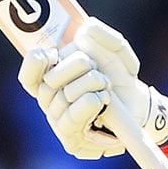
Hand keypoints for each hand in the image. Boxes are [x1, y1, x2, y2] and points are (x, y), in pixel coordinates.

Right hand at [18, 18, 167, 158]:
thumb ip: (105, 35)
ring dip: (89, 85)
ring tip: (105, 86)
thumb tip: (86, 28)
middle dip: (76, 67)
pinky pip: (71, 118)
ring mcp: (59, 121)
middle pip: (48, 82)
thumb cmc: (120, 76)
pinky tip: (101, 99)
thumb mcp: (118, 51)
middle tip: (95, 67)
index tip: (49, 53)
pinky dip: (89, 103)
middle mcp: (51, 101)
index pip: (29, 76)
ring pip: (63, 98)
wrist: (138, 104)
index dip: (33, 65)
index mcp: (53, 78)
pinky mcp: (70, 140)